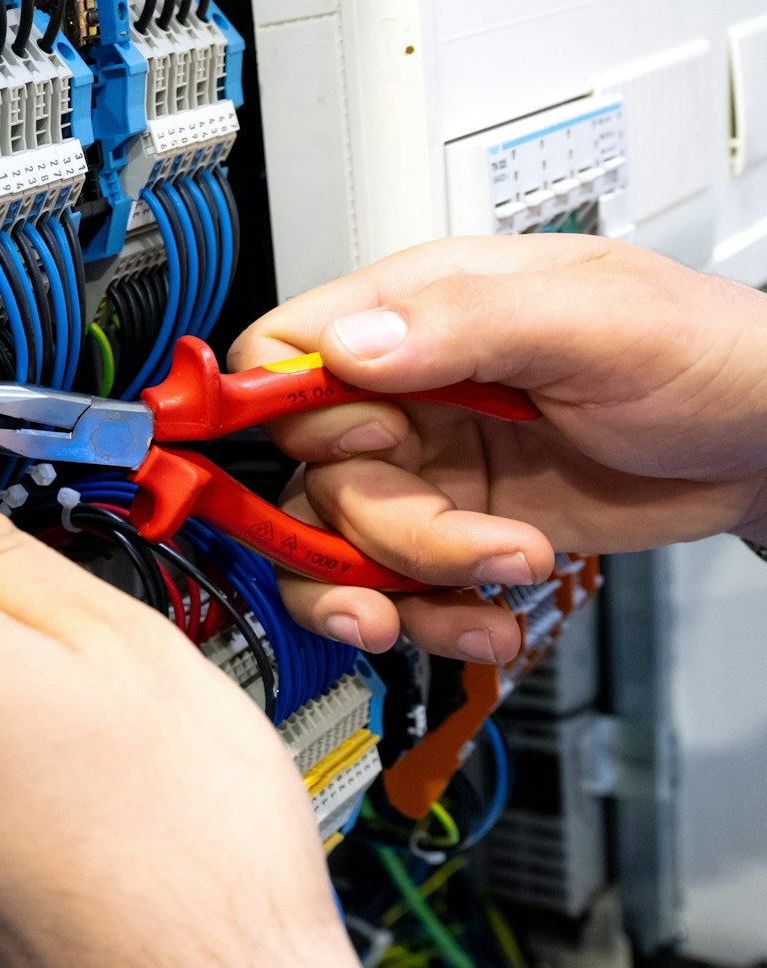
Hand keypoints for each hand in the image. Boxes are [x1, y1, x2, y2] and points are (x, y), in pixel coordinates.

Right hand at [232, 235, 766, 661]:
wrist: (766, 447)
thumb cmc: (704, 354)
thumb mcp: (595, 319)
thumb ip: (468, 322)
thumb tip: (351, 344)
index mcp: (419, 312)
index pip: (283, 350)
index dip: (289, 409)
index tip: (351, 449)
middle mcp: (404, 393)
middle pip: (312, 474)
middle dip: (380, 530)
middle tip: (466, 541)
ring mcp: (425, 468)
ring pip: (338, 547)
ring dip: (404, 588)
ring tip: (491, 588)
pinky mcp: (452, 532)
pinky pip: (391, 591)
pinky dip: (431, 621)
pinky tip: (488, 620)